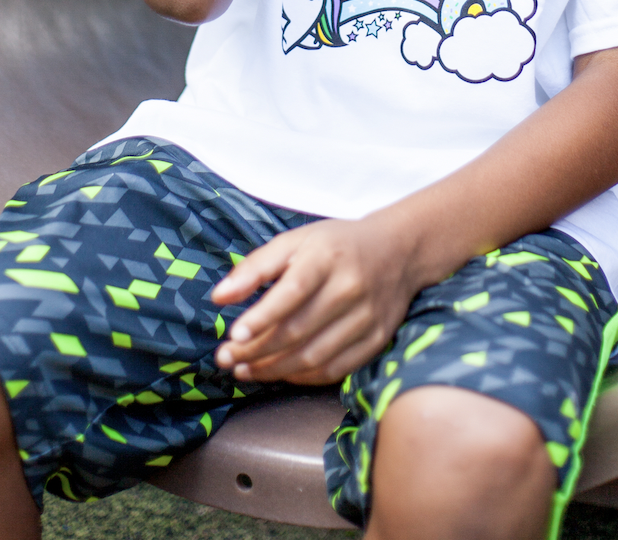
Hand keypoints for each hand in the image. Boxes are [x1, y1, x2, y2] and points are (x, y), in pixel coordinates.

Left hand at [211, 216, 417, 384]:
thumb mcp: (296, 240)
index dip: (262, 316)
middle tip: (226, 359)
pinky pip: (335, 369)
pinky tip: (279, 374)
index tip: (234, 335)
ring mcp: (367, 318)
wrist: (398, 251)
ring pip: (314, 355)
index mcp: (328, 256)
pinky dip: (302, 377)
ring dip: (274, 369)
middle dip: (257, 350)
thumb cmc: (336, 245)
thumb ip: (256, 266)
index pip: (293, 290)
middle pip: (299, 329)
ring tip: (244, 371)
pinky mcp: (376, 340)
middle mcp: (350, 287)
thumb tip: (219, 297)